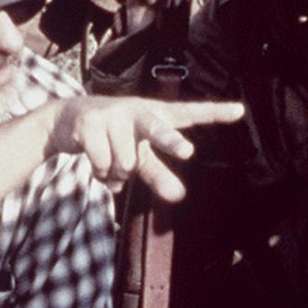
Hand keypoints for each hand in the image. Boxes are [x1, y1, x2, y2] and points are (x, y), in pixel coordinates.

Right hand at [47, 96, 243, 200]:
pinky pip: (103, 164)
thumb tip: (179, 197)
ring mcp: (113, 114)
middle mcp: (138, 111)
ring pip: (125, 163)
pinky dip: (100, 173)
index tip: (240, 111)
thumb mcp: (140, 157)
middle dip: (171, 141)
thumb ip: (160, 176)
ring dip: (116, 174)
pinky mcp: (90, 123)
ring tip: (109, 160)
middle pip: (158, 130)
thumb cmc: (115, 138)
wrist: (67, 121)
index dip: (215, 113)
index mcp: (157, 115)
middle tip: (186, 152)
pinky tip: (95, 161)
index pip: (190, 112)